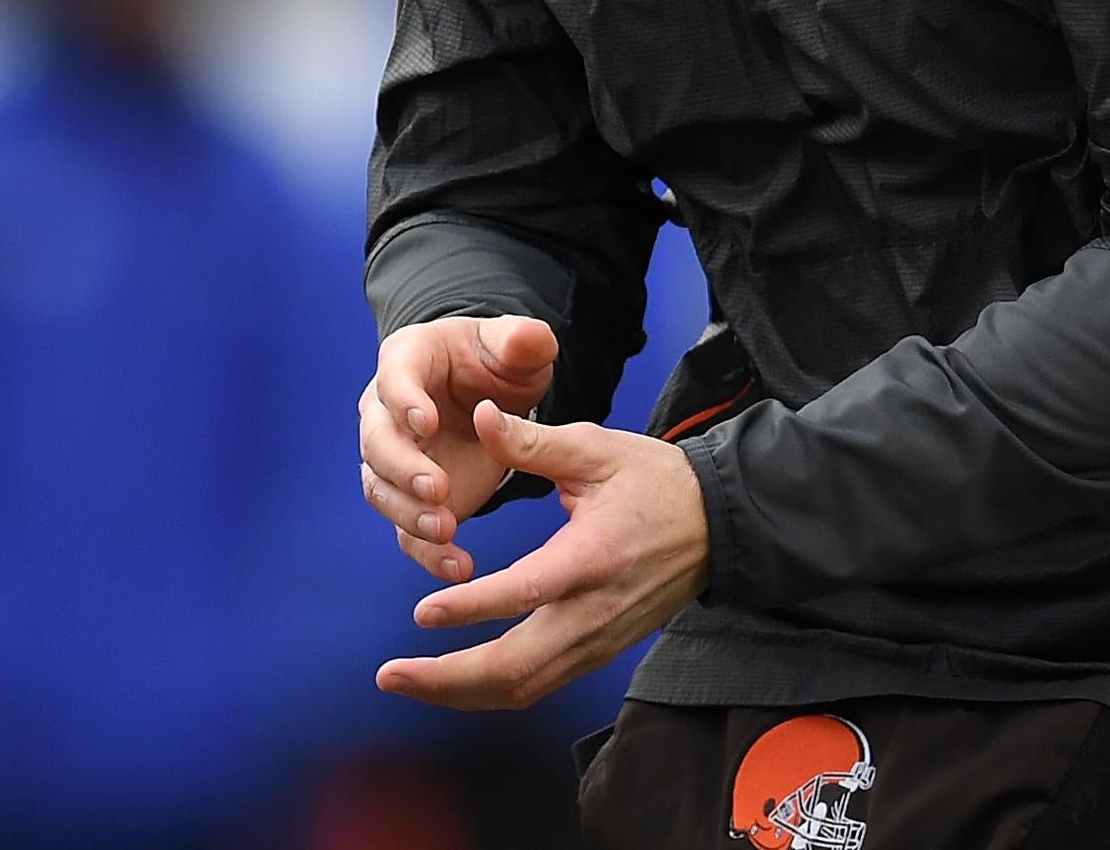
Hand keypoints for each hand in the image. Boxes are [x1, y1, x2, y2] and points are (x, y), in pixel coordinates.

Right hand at [358, 314, 559, 582]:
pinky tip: (456, 565)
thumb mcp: (515, 346)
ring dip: (408, 513)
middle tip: (437, 489)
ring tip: (446, 530)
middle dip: (403, 468)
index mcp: (407, 362)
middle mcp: (386, 412)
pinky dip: (425, 551)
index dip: (405, 402)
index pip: (394, 379)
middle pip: (376, 442)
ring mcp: (394, 458)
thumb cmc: (495, 363)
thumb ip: (523, 340)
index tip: (428, 423)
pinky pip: (405, 528)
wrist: (489, 397)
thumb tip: (531, 338)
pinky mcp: (411, 498)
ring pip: (380, 489)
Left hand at [375, 399, 709, 709]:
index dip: (471, 608)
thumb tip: (479, 415)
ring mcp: (598, 640)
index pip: (524, 593)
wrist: (718, 524)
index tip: (422, 613)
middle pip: (516, 669)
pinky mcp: (599, 651)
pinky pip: (538, 685)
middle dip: (447, 679)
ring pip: (523, 687)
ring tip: (407, 682)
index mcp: (591, 557)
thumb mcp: (598, 449)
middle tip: (390, 674)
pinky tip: (452, 682)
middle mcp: (593, 611)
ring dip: (460, 693)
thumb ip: (533, 442)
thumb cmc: (656, 480)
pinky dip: (490, 691)